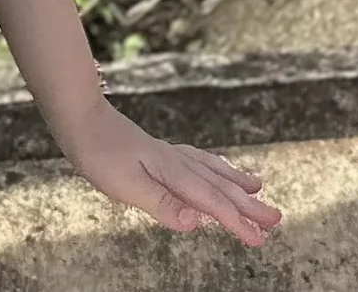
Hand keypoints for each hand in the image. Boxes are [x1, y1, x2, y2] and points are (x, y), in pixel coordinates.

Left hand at [54, 99, 280, 245]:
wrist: (80, 117)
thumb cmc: (99, 154)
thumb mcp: (126, 186)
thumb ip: (162, 204)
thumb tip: (197, 222)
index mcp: (172, 173)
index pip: (211, 203)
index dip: (237, 222)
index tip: (260, 239)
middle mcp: (176, 162)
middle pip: (218, 186)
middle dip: (247, 204)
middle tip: (276, 219)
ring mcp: (168, 154)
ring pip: (210, 170)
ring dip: (235, 182)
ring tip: (258, 187)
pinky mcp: (159, 152)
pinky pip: (197, 161)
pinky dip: (214, 167)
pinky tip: (215, 167)